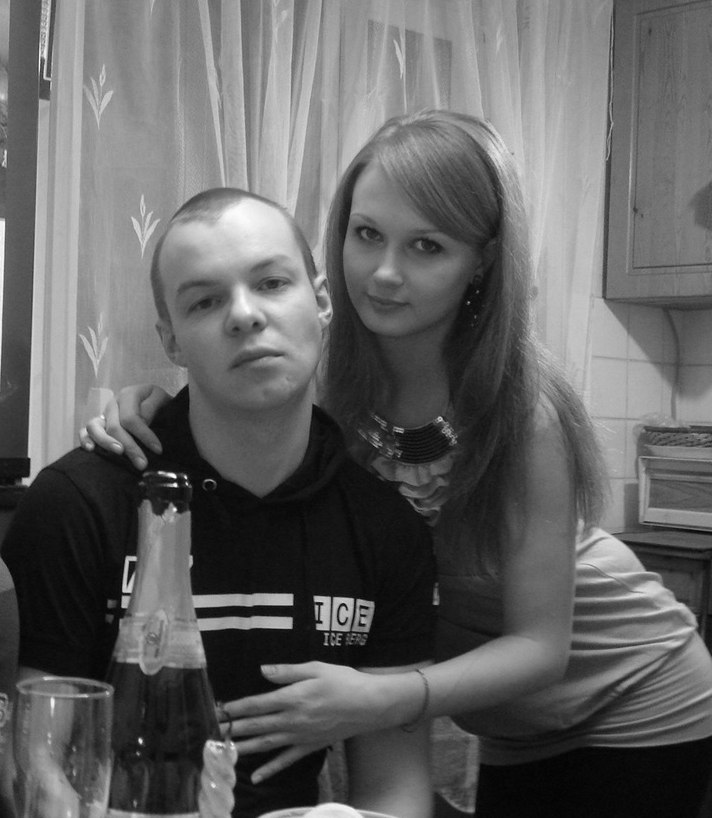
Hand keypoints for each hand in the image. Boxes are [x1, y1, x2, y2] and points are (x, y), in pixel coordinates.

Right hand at [79, 384, 169, 469]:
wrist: (156, 405)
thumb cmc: (160, 404)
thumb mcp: (162, 400)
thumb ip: (152, 409)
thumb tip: (142, 422)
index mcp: (129, 395)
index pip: (131, 418)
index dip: (144, 435)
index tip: (158, 450)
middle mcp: (113, 404)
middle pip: (114, 426)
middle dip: (129, 447)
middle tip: (142, 464)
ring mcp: (103, 414)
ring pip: (95, 427)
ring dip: (106, 443)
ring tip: (119, 453)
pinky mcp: (98, 425)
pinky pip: (85, 431)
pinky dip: (85, 440)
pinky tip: (90, 449)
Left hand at [218, 662, 387, 782]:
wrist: (369, 705)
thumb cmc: (344, 681)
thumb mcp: (316, 668)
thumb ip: (288, 672)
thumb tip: (262, 670)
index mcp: (292, 697)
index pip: (257, 704)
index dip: (236, 707)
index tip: (219, 708)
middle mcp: (292, 719)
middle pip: (257, 725)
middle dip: (234, 728)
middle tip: (214, 730)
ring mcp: (300, 736)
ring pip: (266, 744)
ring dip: (245, 747)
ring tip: (224, 751)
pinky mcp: (309, 746)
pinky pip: (286, 760)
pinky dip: (270, 769)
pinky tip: (256, 776)